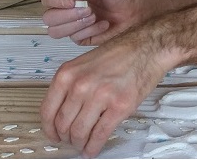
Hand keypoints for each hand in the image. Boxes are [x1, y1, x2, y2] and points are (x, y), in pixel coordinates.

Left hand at [40, 29, 169, 156]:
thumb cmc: (121, 53)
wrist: (148, 47)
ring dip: (79, 144)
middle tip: (71, 141)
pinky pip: (100, 134)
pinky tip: (93, 149)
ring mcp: (100, 96)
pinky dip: (94, 147)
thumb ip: (71, 85)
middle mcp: (80, 85)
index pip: (47, 110)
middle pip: (63, 124)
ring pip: (80, 132)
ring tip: (83, 145)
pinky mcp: (119, 106)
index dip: (49, 129)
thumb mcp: (85, 63)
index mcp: (68, 74)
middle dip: (66, 138)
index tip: (54, 134)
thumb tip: (63, 111)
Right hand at [41, 0, 139, 44]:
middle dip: (69, 15)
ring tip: (95, 17)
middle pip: (48, 18)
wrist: (135, 11)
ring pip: (56, 31)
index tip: (73, 1)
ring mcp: (71, 26)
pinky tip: (103, 24)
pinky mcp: (80, 38)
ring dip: (77, 24)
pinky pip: (75, 39)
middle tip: (90, 10)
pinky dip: (90, 31)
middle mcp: (65, 10)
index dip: (56, 2)